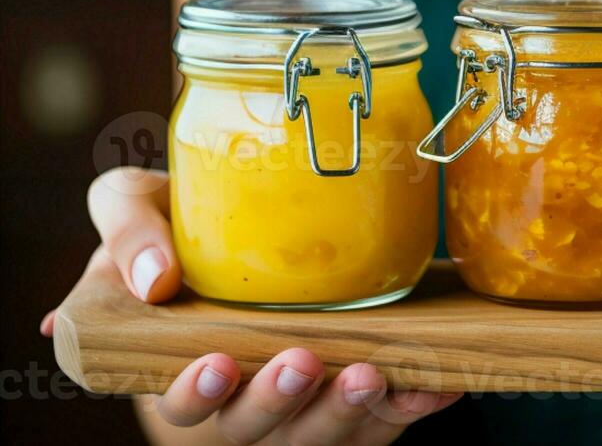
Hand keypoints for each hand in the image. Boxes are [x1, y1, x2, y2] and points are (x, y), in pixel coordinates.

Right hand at [41, 167, 459, 443]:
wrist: (251, 222)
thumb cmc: (179, 224)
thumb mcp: (135, 208)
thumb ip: (130, 231)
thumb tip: (151, 278)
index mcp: (185, 362)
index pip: (184, 402)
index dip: (195, 394)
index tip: (214, 364)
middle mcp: (245, 394)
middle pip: (257, 425)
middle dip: (280, 401)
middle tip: (303, 363)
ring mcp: (306, 399)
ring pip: (324, 429)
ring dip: (347, 409)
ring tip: (371, 375)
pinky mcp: (360, 391)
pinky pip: (387, 413)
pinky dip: (413, 401)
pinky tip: (439, 384)